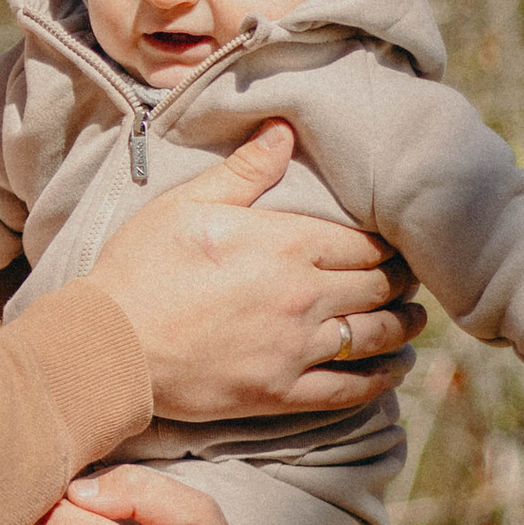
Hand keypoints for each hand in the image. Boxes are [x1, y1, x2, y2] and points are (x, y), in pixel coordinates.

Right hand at [89, 122, 424, 418]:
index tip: (395, 246)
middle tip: (409, 279)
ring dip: (402, 326)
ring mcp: (296, 348)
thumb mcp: (186, 204)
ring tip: (413, 319)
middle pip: (377, 287)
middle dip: (400, 281)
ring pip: (374, 336)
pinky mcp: (281, 392)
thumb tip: (284, 132)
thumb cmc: (141, 268)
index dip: (386, 245)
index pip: (363, 244)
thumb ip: (245, 172)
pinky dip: (380, 379)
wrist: (111, 346)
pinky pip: (348, 388)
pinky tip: (393, 370)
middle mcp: (304, 297)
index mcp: (286, 245)